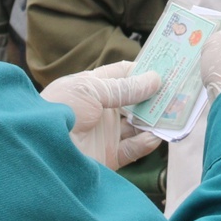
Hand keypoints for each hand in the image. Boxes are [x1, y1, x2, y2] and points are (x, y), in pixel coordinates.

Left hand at [40, 60, 162, 169]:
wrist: (40, 150)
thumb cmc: (60, 110)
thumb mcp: (91, 90)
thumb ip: (125, 88)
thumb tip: (156, 79)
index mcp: (91, 87)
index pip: (121, 74)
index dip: (143, 68)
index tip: (168, 64)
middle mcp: (100, 109)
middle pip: (134, 100)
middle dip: (155, 95)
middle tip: (180, 89)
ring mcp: (104, 133)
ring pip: (138, 124)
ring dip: (155, 119)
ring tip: (174, 113)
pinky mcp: (108, 156)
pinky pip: (134, 148)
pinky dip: (146, 143)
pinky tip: (154, 136)